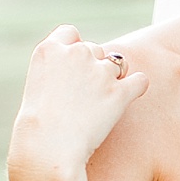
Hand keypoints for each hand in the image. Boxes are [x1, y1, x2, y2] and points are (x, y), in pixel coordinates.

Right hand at [9, 25, 149, 176]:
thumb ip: (60, 70)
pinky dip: (137, 88)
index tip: (73, 67)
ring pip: (118, 64)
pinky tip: (128, 98)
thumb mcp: (39, 87)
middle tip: (83, 95)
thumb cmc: (39, 125)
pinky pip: (140, 81)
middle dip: (94, 67)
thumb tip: (89, 69)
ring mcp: (100, 71)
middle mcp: (76, 53)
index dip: (74, 48)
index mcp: (49, 49)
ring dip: (114, 79)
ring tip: (99, 103)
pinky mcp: (119, 91)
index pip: (70, 33)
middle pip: (95, 49)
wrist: (48, 148)